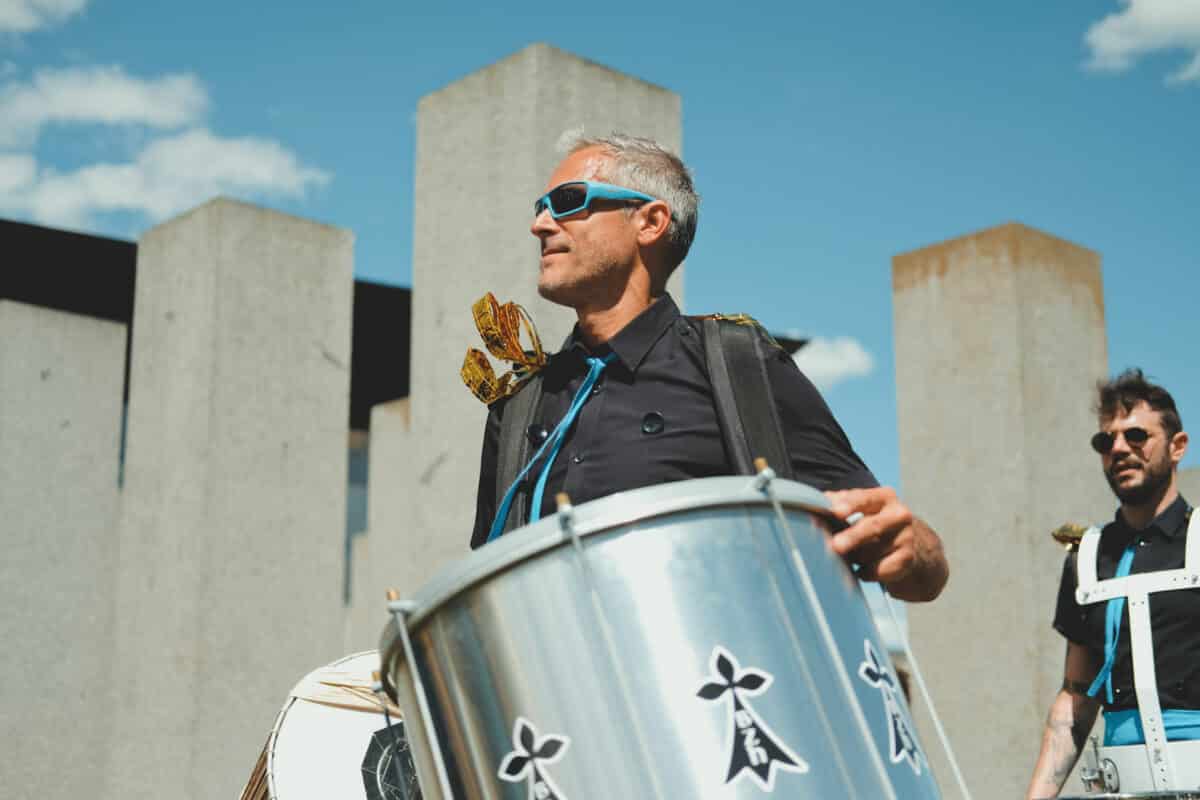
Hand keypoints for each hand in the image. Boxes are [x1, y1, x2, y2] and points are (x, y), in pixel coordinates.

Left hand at [824, 486, 947, 601]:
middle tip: (836, 546)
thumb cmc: (876, 523)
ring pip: (869, 553)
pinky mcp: (908, 560)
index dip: (850, 504)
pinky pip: (878, 570)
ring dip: (854, 558)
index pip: (865, 498)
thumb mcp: (864, 509)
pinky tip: (865, 569)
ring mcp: (906, 538)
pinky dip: (865, 572)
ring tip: (852, 556)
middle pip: (872, 526)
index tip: (836, 512)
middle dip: (853, 537)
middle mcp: (899, 514)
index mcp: (884, 497)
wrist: (915, 547)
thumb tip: (818, 502)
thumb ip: (841, 503)